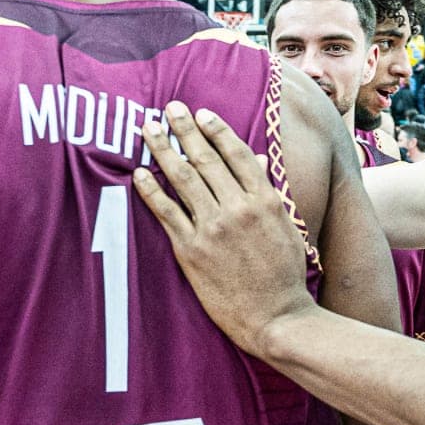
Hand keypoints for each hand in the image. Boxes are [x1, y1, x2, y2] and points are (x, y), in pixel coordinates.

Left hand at [133, 104, 318, 355]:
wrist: (276, 317)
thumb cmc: (285, 275)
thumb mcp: (286, 228)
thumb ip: (267, 194)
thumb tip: (254, 161)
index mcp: (265, 201)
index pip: (237, 154)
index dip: (217, 131)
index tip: (202, 114)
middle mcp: (238, 209)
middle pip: (206, 159)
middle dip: (185, 130)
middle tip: (170, 108)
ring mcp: (213, 229)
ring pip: (183, 179)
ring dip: (163, 149)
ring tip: (148, 128)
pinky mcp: (191, 251)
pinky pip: (166, 213)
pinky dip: (151, 190)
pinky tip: (139, 173)